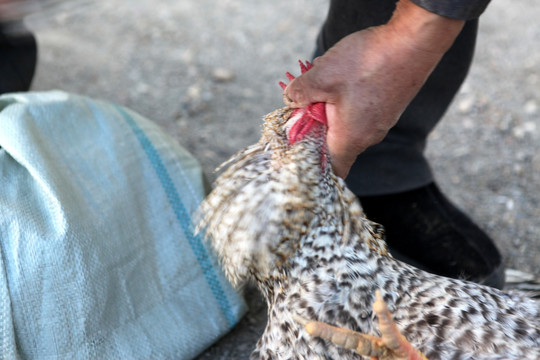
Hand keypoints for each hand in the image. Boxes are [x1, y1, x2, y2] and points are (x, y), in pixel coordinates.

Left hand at [284, 0, 463, 177]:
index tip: (296, 149)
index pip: (330, 169)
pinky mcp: (386, 106)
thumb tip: (290, 98)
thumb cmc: (369, 62)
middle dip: (315, 127)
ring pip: (345, 124)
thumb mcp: (322, 76)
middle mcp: (368, 136)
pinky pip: (359, 111)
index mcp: (350, 139)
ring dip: (329, 108)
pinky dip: (344, 99)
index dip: (312, 164)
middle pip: (334, 144)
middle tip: (302, 105)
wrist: (414, 41)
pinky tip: (340, 76)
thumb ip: (299, 92)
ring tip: (321, 83)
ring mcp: (380, 121)